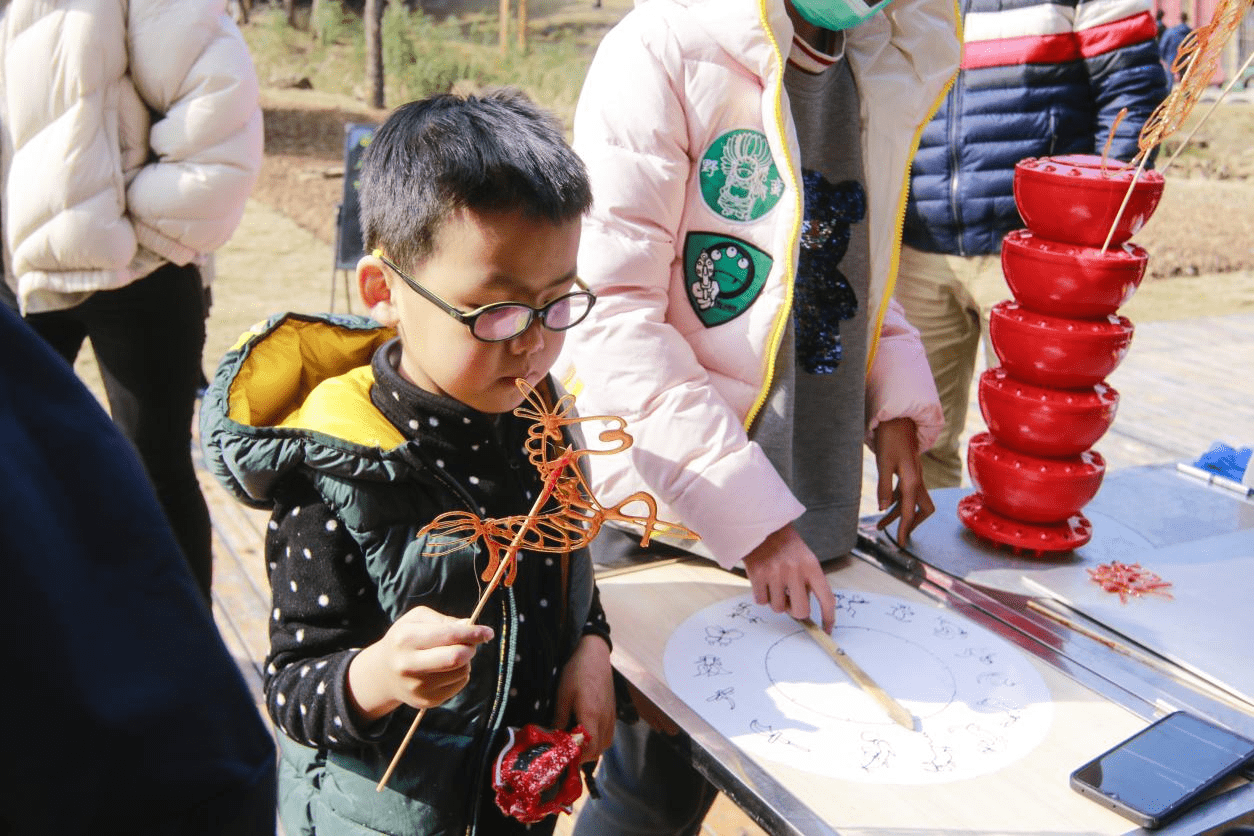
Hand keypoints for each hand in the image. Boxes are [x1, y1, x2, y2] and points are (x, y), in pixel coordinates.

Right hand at [347, 606, 492, 721]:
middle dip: (470, 648)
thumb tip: (468, 625)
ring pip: (461, 672)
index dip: (473, 633)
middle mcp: (408, 665)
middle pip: (455, 658)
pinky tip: (446, 669)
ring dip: (466, 661)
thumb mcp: (416, 619)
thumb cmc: (405, 639)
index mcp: (405, 638)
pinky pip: (458, 685)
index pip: (448, 635)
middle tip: (471, 644)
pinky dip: (460, 674)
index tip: (488, 632)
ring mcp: (417, 686)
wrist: (384, 673)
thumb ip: (443, 620)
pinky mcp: (426, 701)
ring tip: (453, 655)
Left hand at [553, 634, 614, 763]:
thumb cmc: (576, 672)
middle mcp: (605, 719)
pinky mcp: (613, 711)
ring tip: (575, 745)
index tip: (563, 760)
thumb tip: (553, 736)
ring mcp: (611, 716)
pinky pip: (608, 734)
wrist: (595, 654)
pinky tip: (586, 733)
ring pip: (605, 743)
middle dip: (583, 757)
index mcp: (591, 716)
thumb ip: (559, 718)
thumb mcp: (562, 695)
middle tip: (566, 755)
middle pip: (598, 750)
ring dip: (591, 749)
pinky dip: (598, 739)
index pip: (588, 748)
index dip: (577, 758)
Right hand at [742, 525, 835, 631]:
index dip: (829, 618)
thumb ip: (807, 582)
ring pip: (778, 608)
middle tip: (789, 600)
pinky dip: (761, 595)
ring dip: (775, 600)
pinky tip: (762, 580)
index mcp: (812, 566)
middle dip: (795, 611)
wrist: (760, 524)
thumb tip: (803, 612)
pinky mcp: (758, 575)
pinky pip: (761, 601)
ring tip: (773, 583)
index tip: (827, 630)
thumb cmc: (784, 544)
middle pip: (801, 611)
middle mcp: (795, 570)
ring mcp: (776, 573)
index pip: (827, 598)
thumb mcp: (804, 558)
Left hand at [872, 417, 934, 542]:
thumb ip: (884, 487)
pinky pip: (906, 492)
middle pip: (922, 509)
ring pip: (912, 501)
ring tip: (880, 524)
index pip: (910, 511)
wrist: (897, 418)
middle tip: (898, 535)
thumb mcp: (883, 463)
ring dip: (898, 514)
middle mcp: (917, 480)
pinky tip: (885, 505)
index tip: (901, 543)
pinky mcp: (908, 472)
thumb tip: (884, 508)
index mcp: (912, 480)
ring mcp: (914, 476)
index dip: (906, 529)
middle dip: (911, 523)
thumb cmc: (890, 438)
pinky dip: (896, 501)